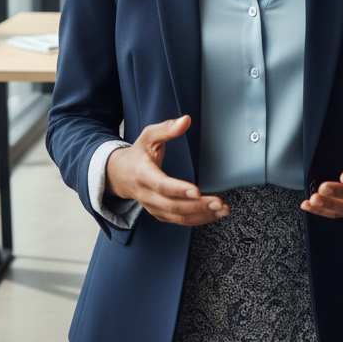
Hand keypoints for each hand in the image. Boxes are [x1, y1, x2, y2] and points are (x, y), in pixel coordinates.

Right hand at [104, 116, 228, 225]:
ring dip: (202, 216)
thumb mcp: (148, 137)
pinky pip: (179, 221)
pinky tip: (214, 214)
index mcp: (144, 175)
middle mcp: (148, 195)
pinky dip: (198, 220)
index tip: (196, 191)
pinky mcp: (161, 214)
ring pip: (178, 217)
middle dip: (197, 206)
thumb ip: (166, 129)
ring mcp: (154, 207)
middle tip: (218, 203)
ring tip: (222, 210)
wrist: (120, 175)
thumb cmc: (137, 154)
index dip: (178, 190)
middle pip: (173, 206)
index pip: (161, 186)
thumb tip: (185, 120)